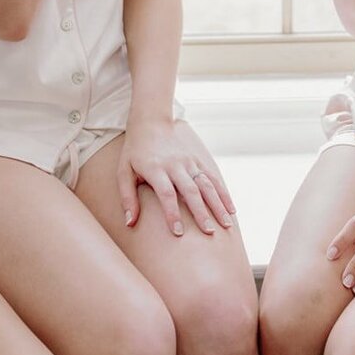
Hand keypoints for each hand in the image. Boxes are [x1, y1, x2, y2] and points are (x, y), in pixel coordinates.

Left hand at [116, 118, 235, 237]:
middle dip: (201, 213)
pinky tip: (231, 210)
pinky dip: (223, 194)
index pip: (166, 194)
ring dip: (217, 205)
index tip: (178, 233)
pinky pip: (213, 177)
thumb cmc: (134, 152)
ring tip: (226, 224)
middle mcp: (175, 164)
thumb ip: (127, 198)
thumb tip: (130, 224)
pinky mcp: (198, 159)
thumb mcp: (123, 171)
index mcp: (155, 168)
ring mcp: (189, 161)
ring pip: (207, 184)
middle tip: (208, 232)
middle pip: (191, 190)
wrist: (151, 121)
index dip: (172, 213)